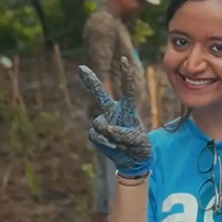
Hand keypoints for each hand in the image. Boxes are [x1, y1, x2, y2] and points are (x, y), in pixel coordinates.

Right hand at [78, 56, 151, 177]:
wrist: (132, 161)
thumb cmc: (139, 147)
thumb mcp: (136, 140)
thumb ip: (120, 133)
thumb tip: (102, 128)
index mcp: (127, 109)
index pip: (127, 89)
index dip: (125, 75)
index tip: (124, 60)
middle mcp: (113, 112)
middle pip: (100, 94)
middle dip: (91, 81)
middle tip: (81, 67)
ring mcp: (104, 122)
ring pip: (99, 124)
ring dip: (111, 137)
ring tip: (123, 145)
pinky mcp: (96, 134)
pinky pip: (96, 136)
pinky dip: (106, 144)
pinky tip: (114, 148)